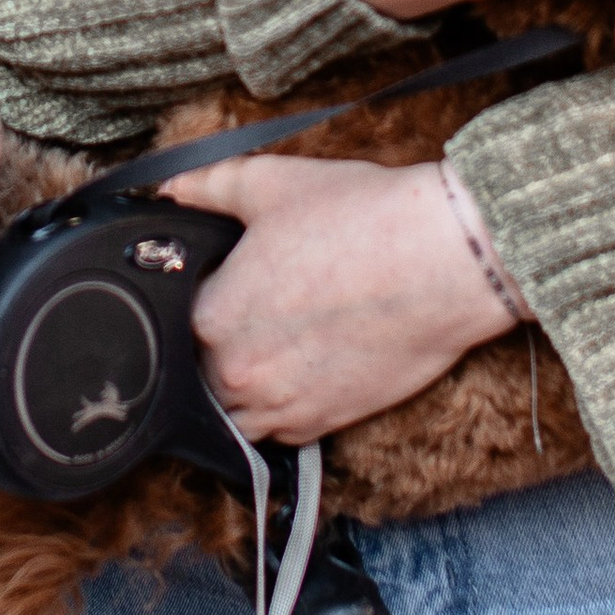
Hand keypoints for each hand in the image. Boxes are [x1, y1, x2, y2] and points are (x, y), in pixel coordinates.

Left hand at [165, 154, 507, 440]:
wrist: (444, 258)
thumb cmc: (361, 216)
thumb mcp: (270, 182)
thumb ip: (206, 184)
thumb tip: (169, 188)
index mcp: (212, 318)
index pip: (173, 323)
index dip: (192, 301)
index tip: (219, 283)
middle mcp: (239, 374)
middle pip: (198, 374)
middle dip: (213, 346)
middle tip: (249, 311)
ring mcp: (283, 406)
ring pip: (234, 414)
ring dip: (241, 387)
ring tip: (269, 347)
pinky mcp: (328, 422)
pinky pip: (280, 432)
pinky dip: (280, 409)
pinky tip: (298, 371)